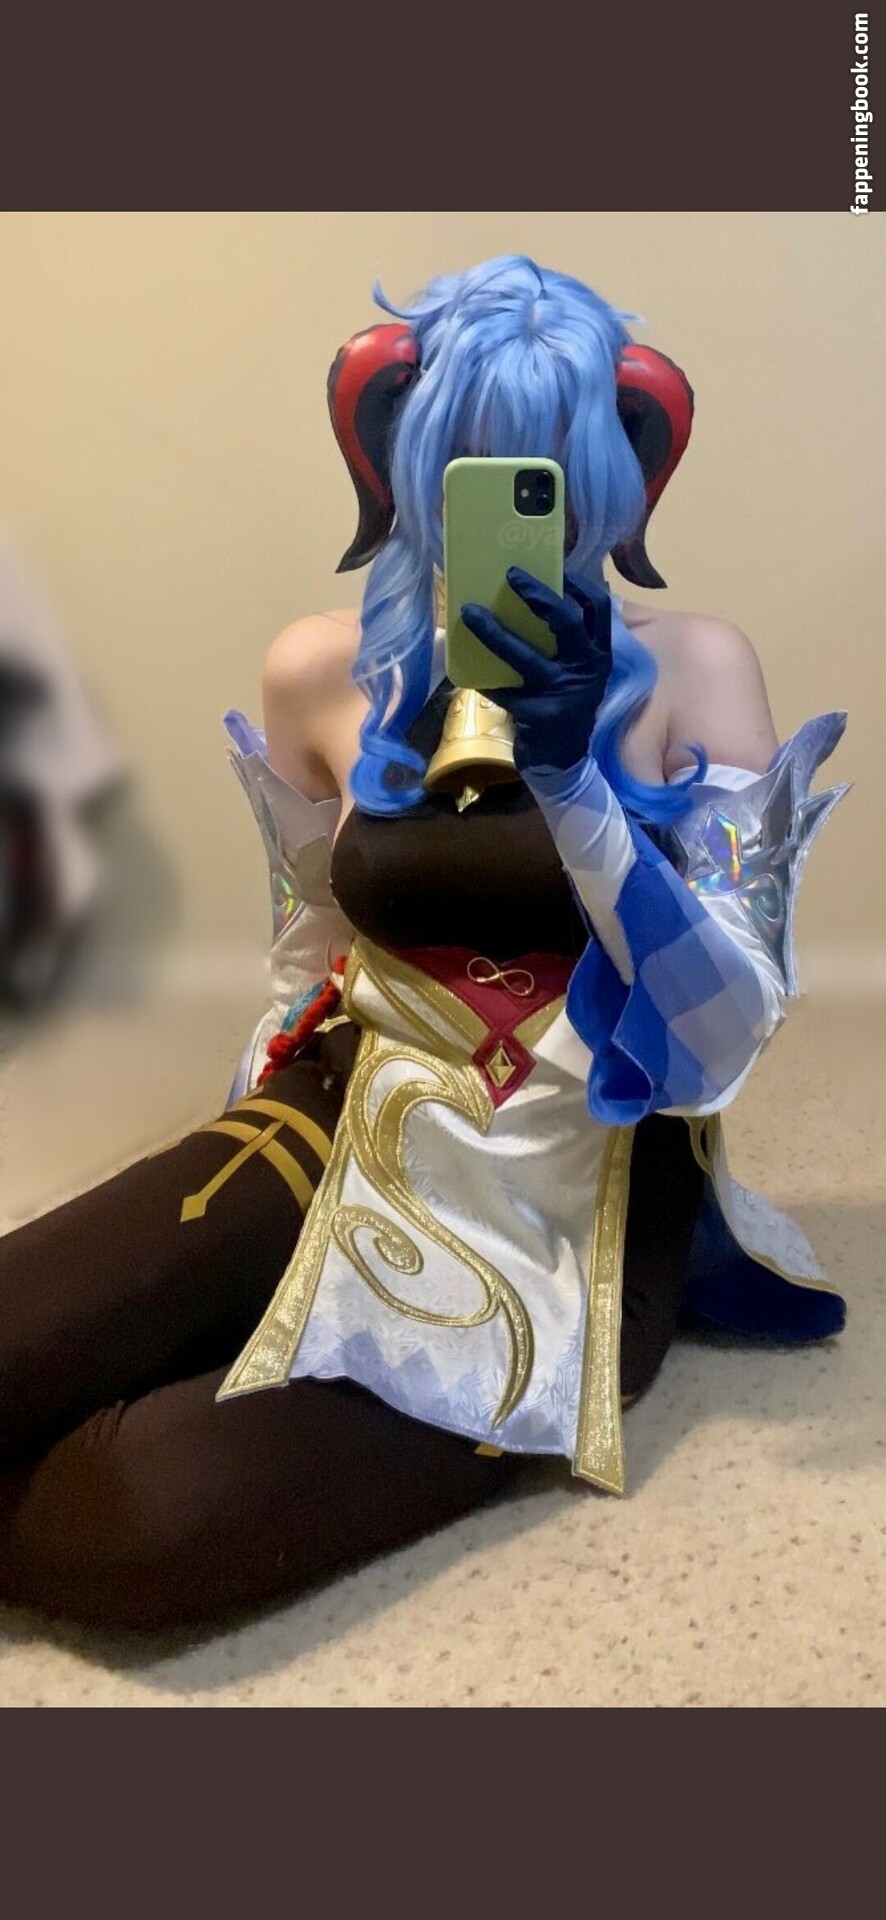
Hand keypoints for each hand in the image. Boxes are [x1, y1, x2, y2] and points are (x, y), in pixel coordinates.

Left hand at [460, 568, 612, 774]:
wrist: (564, 760)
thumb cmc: (566, 705)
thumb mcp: (578, 672)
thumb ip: (566, 643)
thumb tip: (532, 597)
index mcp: (599, 655)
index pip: (599, 608)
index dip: (578, 584)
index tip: (554, 566)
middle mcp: (587, 670)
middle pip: (567, 622)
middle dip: (538, 595)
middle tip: (511, 575)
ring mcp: (562, 693)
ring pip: (525, 655)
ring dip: (493, 631)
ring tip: (469, 612)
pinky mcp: (538, 715)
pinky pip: (503, 689)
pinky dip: (484, 678)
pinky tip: (468, 671)